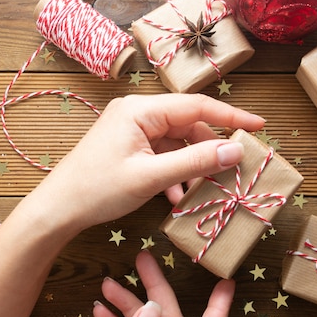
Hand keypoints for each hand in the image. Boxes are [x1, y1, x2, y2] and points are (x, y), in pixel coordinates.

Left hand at [28, 93, 264, 234]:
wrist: (57, 209)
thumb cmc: (98, 190)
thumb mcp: (151, 177)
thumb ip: (195, 162)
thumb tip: (235, 150)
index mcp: (140, 110)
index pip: (196, 106)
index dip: (231, 115)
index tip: (259, 125)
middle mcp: (137, 113)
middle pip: (188, 124)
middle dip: (210, 148)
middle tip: (233, 168)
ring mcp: (131, 130)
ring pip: (176, 142)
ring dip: (191, 165)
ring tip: (204, 189)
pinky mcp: (128, 147)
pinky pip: (162, 154)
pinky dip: (174, 172)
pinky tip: (176, 196)